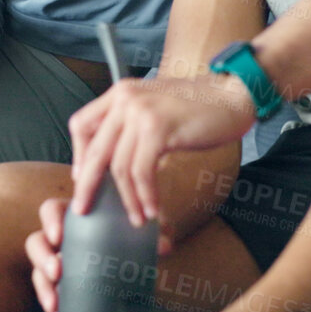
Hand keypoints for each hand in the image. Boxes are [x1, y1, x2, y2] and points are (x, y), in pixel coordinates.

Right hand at [26, 192, 172, 311]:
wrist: (144, 265)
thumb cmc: (140, 237)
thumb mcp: (148, 233)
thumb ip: (156, 234)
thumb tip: (163, 246)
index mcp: (76, 218)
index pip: (51, 211)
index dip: (50, 221)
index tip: (58, 236)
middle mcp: (62, 240)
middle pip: (37, 242)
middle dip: (42, 258)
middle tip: (56, 272)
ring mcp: (58, 265)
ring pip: (38, 273)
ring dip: (42, 288)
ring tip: (54, 305)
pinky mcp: (63, 290)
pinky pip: (50, 301)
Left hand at [68, 76, 256, 227]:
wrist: (232, 95)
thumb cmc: (199, 107)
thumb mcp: (155, 109)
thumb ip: (132, 128)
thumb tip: (116, 166)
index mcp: (120, 93)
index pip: (81, 124)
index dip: (77, 155)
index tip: (83, 177)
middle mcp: (125, 99)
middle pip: (94, 150)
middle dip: (88, 185)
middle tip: (84, 209)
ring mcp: (140, 112)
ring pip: (119, 166)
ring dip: (127, 199)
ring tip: (136, 218)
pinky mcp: (158, 128)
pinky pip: (142, 172)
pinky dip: (145, 195)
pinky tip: (152, 210)